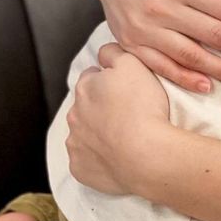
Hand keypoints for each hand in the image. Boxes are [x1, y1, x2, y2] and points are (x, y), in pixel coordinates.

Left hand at [66, 43, 169, 194]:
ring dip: (98, 132)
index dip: (109, 81)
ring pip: (84, 133)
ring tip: (125, 137)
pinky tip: (118, 157)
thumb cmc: (142, 107)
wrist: (146, 155)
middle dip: (101, 107)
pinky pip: (87, 160)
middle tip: (128, 113)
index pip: (92, 77)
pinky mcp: (79, 168)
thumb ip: (114, 52)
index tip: (126, 90)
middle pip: (86, 105)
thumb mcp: (133, 63)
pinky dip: (99, 158)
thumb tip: (104, 53)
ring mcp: (75, 143)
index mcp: (85, 87)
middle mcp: (74, 114)